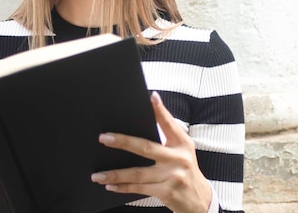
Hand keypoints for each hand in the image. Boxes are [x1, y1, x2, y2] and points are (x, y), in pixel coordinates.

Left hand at [91, 91, 211, 212]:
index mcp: (182, 143)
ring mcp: (172, 176)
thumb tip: (152, 107)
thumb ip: (168, 133)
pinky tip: (110, 185)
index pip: (169, 124)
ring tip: (98, 175)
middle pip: (146, 148)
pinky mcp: (166, 192)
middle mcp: (178, 158)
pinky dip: (123, 187)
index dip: (160, 110)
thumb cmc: (185, 169)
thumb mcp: (183, 149)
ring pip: (138, 173)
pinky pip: (139, 188)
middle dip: (123, 142)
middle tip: (104, 138)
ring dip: (116, 174)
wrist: (199, 199)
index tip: (151, 98)